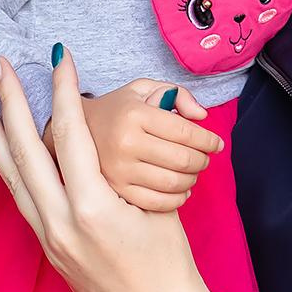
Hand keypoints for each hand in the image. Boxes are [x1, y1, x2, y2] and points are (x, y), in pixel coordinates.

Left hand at [0, 51, 213, 291]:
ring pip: (11, 175)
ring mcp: (48, 238)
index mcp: (92, 210)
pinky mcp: (47, 248)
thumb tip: (154, 103)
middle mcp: (59, 224)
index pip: (70, 136)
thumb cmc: (170, 268)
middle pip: (24, 151)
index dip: (64, 92)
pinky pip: (21, 196)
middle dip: (9, 102)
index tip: (59, 57)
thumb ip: (146, 157)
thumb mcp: (163, 208)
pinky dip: (8, 164)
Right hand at [78, 77, 220, 212]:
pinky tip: (180, 189)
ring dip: (192, 179)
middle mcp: (125, 143)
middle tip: (205, 157)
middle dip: (202, 160)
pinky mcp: (116, 191)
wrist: (74, 132)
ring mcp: (119, 170)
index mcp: (134, 115)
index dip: (208, 140)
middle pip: (183, 159)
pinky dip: (177, 198)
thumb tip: (201, 116)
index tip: (216, 143)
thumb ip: (176, 94)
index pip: (185, 132)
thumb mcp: (143, 89)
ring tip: (192, 171)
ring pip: (174, 182)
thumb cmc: (117, 110)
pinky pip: (158, 202)